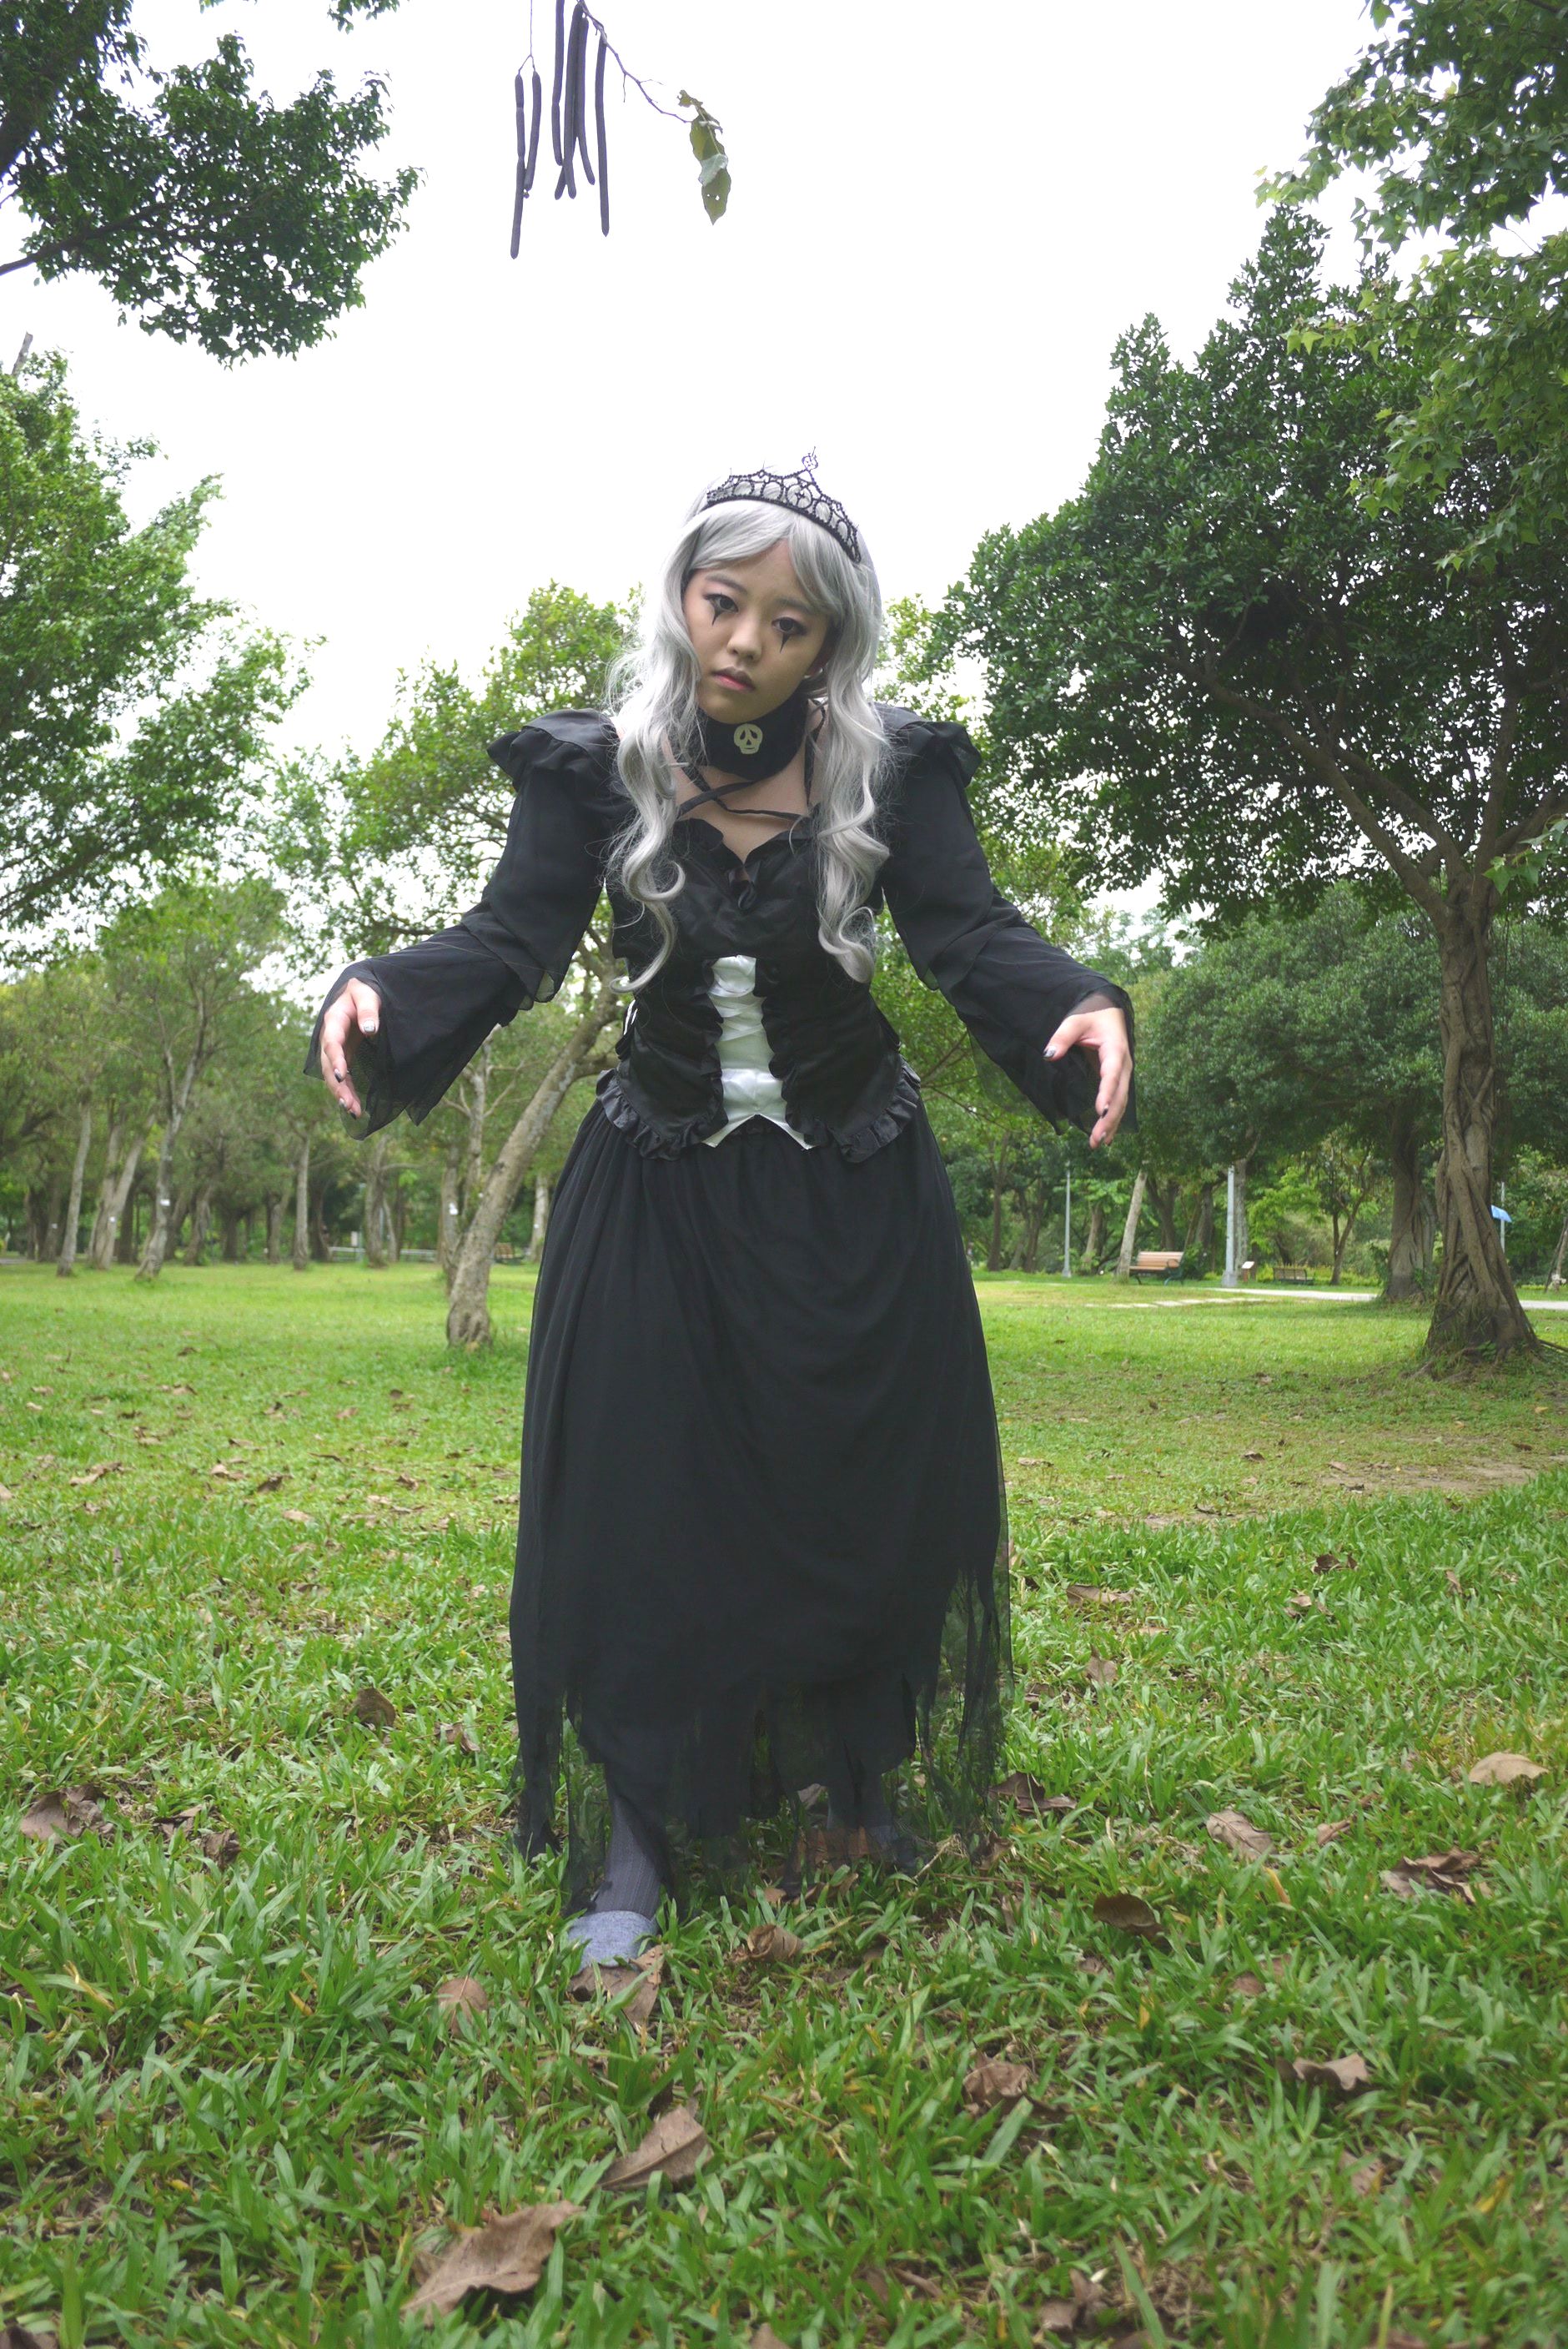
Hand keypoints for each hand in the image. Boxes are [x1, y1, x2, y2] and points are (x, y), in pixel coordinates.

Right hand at [318, 978, 381, 1118]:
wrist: (359, 992)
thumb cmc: (364, 991)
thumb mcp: (367, 994)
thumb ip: (368, 1009)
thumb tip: (370, 1030)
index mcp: (334, 1020)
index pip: (331, 1043)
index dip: (334, 1060)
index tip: (340, 1075)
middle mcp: (330, 1037)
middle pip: (328, 1065)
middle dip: (337, 1086)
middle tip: (349, 1105)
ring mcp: (336, 1049)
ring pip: (333, 1075)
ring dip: (341, 1093)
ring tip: (353, 1112)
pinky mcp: (344, 1056)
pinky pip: (342, 1077)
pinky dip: (347, 1091)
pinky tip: (354, 1107)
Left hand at [1043, 1003, 1131, 1149]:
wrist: (1109, 1011)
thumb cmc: (1091, 1015)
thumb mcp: (1075, 1020)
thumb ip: (1062, 1036)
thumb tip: (1049, 1055)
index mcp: (1116, 1050)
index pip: (1113, 1074)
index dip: (1108, 1093)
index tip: (1100, 1111)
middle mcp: (1124, 1065)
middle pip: (1120, 1096)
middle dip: (1109, 1119)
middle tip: (1096, 1138)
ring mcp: (1123, 1074)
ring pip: (1121, 1103)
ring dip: (1111, 1124)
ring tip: (1098, 1143)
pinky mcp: (1117, 1081)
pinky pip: (1118, 1102)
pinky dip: (1113, 1120)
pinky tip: (1107, 1139)